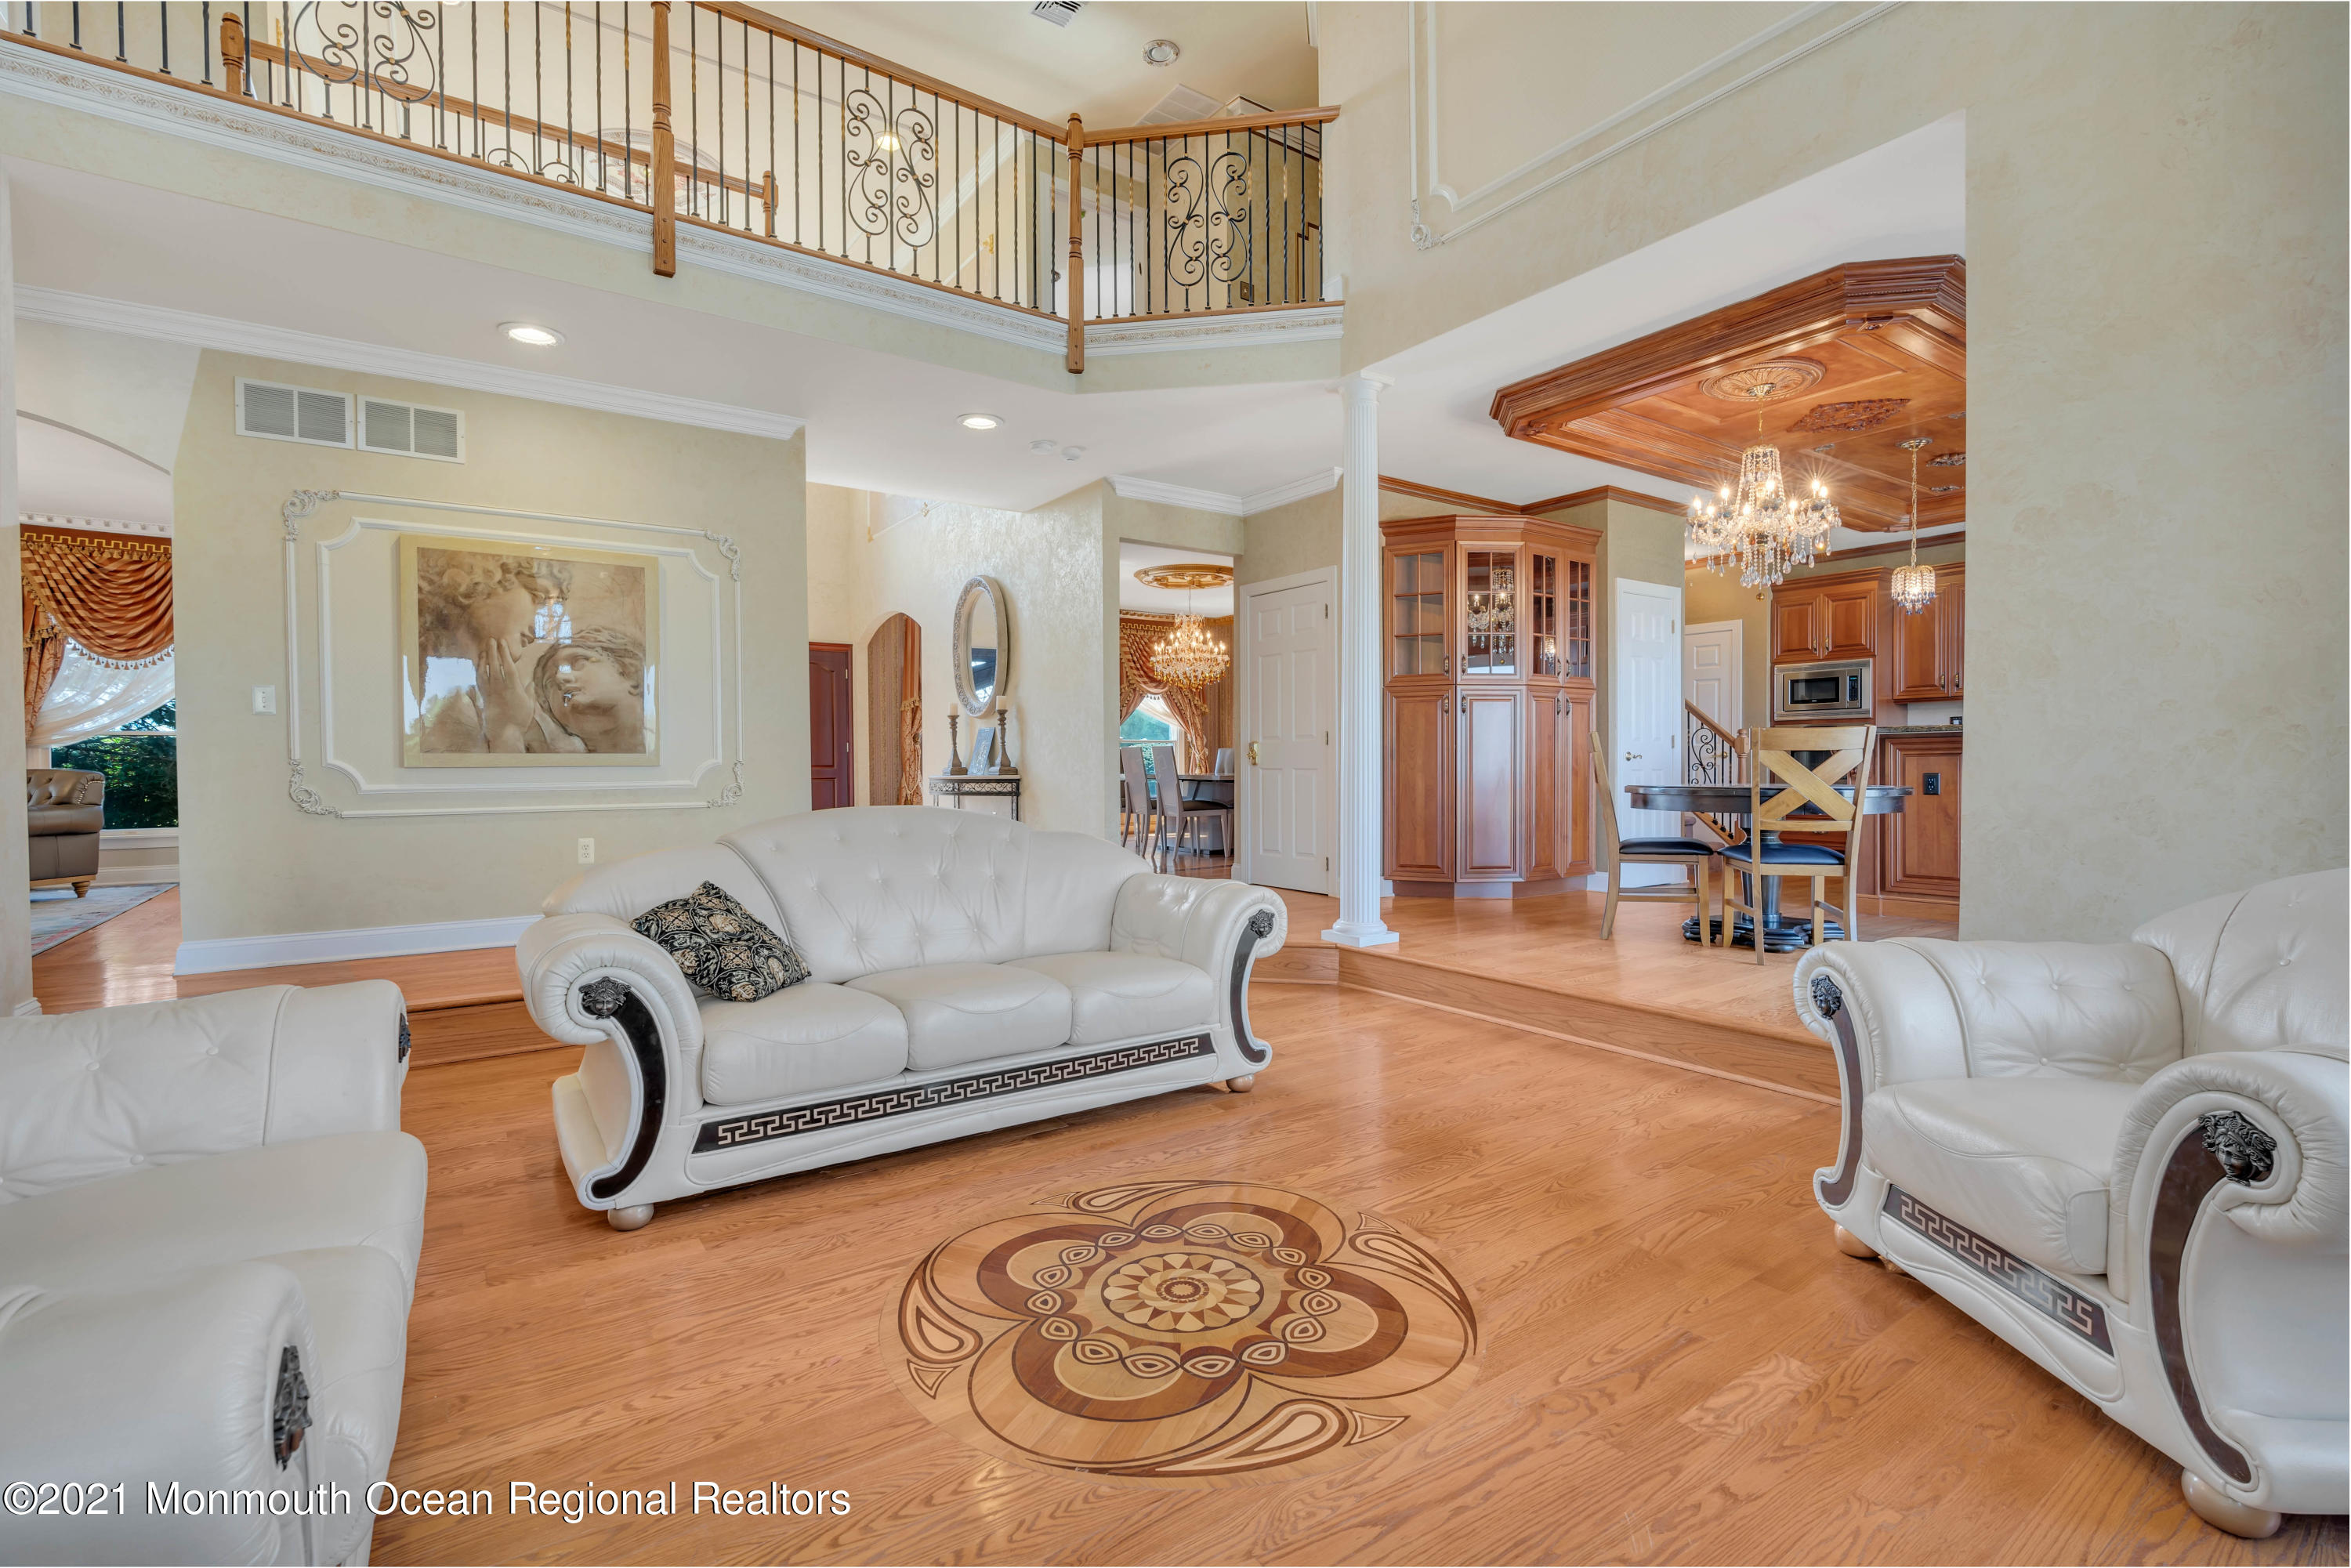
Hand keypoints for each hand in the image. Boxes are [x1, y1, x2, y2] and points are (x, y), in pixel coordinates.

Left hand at [475, 635, 535, 752]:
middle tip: (491, 640)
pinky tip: (479, 664)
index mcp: (513, 687)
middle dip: (493, 651)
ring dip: (484, 658)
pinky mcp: (484, 696)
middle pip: (494, 665)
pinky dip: (479, 670)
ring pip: (485, 671)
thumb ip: (529, 691)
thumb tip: (530, 681)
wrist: (503, 731)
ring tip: (484, 649)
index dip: (505, 653)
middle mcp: (500, 686)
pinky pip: (479, 679)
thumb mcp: (529, 704)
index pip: (508, 665)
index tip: (503, 642)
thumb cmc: (519, 718)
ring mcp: (490, 691)